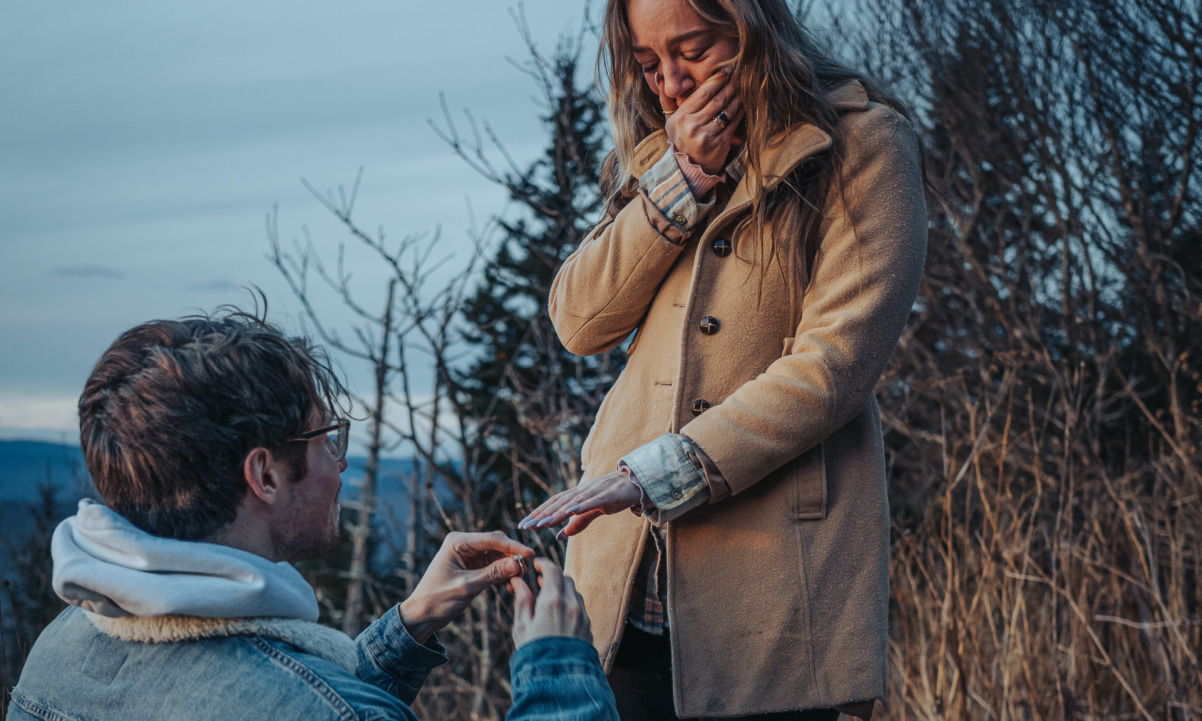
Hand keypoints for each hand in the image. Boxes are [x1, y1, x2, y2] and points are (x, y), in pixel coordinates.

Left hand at [400, 531, 532, 643]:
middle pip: (497, 544)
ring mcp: (468, 554)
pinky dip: (502, 573)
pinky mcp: (472, 566)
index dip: (513, 547)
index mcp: (457, 542)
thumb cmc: (438, 600)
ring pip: (497, 555)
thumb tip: (518, 564)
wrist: (421, 615)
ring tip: (518, 580)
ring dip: (508, 566)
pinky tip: (509, 584)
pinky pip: (493, 565)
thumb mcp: (467, 587)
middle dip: (512, 556)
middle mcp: (463, 544)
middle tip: (525, 571)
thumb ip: (493, 574)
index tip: (531, 554)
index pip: (492, 539)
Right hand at [510, 559, 591, 648]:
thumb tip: (518, 582)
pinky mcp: (588, 627)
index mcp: (552, 602)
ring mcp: (582, 616)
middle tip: (540, 581)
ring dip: (562, 589)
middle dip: (552, 576)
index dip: (543, 563)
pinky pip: (580, 607)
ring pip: (574, 592)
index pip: (552, 570)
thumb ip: (522, 601)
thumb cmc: (534, 654)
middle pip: (565, 578)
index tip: (535, 565)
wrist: (557, 680)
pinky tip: (558, 614)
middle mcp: (571, 605)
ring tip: (548, 598)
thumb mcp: (521, 627)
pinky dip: (570, 603)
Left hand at [517, 470, 641, 539]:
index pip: (553, 504)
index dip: (538, 514)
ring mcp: (595, 491)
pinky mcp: (608, 494)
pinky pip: (593, 500)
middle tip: (525, 526)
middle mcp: (582, 491)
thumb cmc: (615, 496)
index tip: (523, 525)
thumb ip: (578, 522)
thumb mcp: (594, 511)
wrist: (637, 482)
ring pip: (572, 502)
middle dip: (540, 515)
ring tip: (543, 522)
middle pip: (558, 503)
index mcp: (577, 495)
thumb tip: (559, 536)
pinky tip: (571, 511)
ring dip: (557, 512)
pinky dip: (582, 505)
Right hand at [659, 68, 743, 174]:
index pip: (703, 93)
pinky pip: (733, 123)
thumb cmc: (680, 140)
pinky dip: (740, 111)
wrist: (688, 169)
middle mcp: (693, 126)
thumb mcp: (670, 121)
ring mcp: (707, 136)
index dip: (717, 80)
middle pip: (717, 99)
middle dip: (730, 85)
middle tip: (738, 75)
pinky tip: (742, 104)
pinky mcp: (720, 144)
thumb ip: (666, 99)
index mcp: (681, 117)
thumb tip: (659, 77)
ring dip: (737, 96)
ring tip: (742, 87)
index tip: (725, 71)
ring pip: (727, 110)